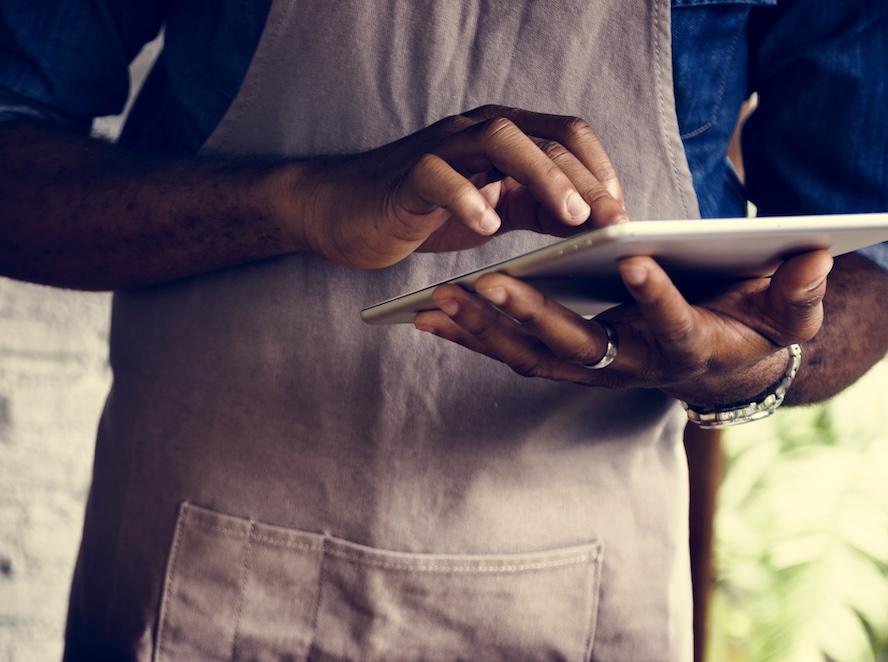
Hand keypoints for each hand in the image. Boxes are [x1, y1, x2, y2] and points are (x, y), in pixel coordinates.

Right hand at [281, 105, 627, 269]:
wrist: (342, 211)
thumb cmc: (420, 211)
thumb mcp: (490, 209)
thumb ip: (535, 208)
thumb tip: (594, 219)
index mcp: (502, 137)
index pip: (565, 134)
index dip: (599, 168)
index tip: (622, 211)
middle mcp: (475, 131)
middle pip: (543, 134)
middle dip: (584, 176)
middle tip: (612, 218)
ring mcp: (441, 148)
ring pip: (500, 140)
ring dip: (542, 177)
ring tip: (569, 218)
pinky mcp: (406, 176)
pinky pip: (440, 175)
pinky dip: (468, 198)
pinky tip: (487, 226)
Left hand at [412, 248, 833, 408]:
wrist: (722, 369)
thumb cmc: (753, 328)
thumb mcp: (786, 312)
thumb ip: (797, 291)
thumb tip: (816, 257)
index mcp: (684, 347)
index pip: (672, 324)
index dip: (657, 297)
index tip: (637, 260)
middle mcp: (630, 366)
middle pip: (577, 345)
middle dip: (531, 316)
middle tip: (489, 283)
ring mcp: (592, 369)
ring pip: (531, 355)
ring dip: (483, 330)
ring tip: (437, 301)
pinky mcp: (566, 364)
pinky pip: (511, 355)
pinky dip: (471, 338)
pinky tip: (430, 316)